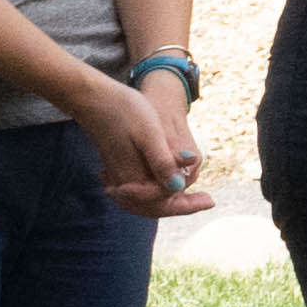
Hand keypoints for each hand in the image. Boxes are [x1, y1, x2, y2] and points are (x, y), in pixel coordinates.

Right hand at [65, 63, 206, 215]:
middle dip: (181, 206)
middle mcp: (122, 183)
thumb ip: (163, 162)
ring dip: (168, 201)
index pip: (163, 202)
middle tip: (208, 201)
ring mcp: (117, 177)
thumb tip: (179, 187)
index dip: (188, 203)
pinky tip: (169, 186)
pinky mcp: (116, 168)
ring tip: (192, 198)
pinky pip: (137, 191)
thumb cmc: (125, 112)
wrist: (95, 98)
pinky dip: (154, 193)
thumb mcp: (150, 134)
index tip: (210, 200)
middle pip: (153, 207)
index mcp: (132, 179)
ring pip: (144, 202)